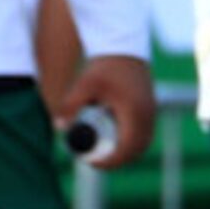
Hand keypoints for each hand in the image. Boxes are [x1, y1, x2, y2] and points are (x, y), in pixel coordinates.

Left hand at [58, 53, 154, 170]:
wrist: (123, 45)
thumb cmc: (104, 65)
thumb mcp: (85, 84)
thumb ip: (71, 105)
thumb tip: (58, 127)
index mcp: (133, 112)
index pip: (126, 148)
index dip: (110, 161)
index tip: (92, 163)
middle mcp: (147, 114)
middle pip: (136, 150)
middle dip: (117, 160)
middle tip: (95, 161)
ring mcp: (151, 111)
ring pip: (142, 143)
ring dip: (126, 152)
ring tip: (103, 153)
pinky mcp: (150, 107)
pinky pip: (144, 133)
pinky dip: (132, 143)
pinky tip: (117, 142)